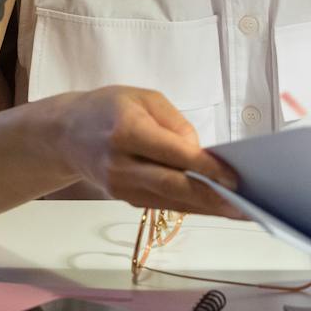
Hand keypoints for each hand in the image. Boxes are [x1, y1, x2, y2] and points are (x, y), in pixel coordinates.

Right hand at [56, 86, 246, 217]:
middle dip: (212, 198)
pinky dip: (190, 206)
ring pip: (171, 202)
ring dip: (207, 208)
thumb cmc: (109, 108)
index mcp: (126, 132)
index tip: (234, 178)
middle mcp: (121, 164)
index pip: (173, 155)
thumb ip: (175, 123)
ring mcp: (120, 187)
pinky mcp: (125, 199)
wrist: (66, 134)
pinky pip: (163, 204)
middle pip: (173, 186)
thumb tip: (199, 153)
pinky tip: (215, 207)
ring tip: (240, 212)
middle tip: (244, 207)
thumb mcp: (144, 98)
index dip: (206, 169)